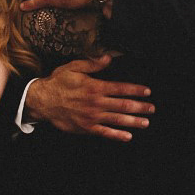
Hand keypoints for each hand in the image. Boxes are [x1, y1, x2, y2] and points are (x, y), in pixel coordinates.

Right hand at [25, 55, 152, 141]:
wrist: (42, 101)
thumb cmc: (58, 82)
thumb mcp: (73, 67)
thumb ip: (92, 64)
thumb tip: (108, 58)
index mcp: (94, 87)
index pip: (120, 88)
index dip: (135, 90)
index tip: (147, 91)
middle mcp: (96, 103)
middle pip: (123, 105)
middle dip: (140, 107)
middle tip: (152, 108)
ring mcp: (92, 117)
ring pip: (117, 119)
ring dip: (133, 121)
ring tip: (146, 122)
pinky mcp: (86, 127)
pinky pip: (105, 132)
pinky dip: (117, 135)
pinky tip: (128, 136)